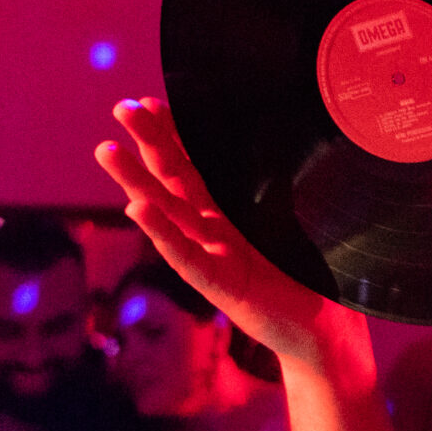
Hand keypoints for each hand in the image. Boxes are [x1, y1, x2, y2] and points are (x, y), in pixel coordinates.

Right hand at [96, 98, 368, 377]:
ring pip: (168, 212)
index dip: (173, 134)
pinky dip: (162, 232)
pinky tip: (137, 208)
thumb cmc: (308, 274)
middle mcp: (213, 230)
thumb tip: (293, 136)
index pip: (194, 164)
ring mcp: (211, 257)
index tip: (150, 101)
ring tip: (107, 149)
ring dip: (136, 180)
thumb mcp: (295, 221)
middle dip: (148, 142)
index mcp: (229, 211)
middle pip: (174, 179)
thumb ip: (283, 188)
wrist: (324, 329)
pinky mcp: (221, 286)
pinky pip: (186, 256)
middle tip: (121, 107)